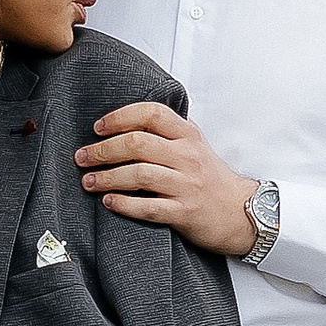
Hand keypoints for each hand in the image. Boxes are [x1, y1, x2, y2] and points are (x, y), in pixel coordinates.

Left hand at [73, 102, 259, 254]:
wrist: (242, 212)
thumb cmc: (211, 178)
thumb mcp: (195, 146)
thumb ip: (167, 133)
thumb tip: (123, 124)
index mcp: (188, 135)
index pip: (151, 113)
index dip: (119, 117)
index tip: (98, 128)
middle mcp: (188, 156)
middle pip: (137, 144)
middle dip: (102, 150)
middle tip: (82, 157)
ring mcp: (187, 185)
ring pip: (138, 175)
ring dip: (106, 178)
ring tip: (88, 181)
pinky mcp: (184, 212)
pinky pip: (148, 207)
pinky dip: (124, 204)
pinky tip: (108, 202)